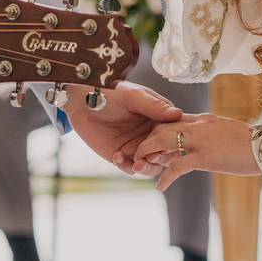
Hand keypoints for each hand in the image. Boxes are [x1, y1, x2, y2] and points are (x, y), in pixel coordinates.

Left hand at [60, 82, 182, 174]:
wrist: (83, 101)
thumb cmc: (111, 92)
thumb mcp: (133, 96)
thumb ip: (153, 106)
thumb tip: (177, 113)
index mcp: (161, 119)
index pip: (176, 135)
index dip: (174, 142)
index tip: (168, 144)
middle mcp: (152, 135)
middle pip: (167, 155)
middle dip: (161, 158)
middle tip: (151, 156)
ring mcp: (138, 147)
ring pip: (151, 166)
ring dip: (146, 168)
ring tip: (137, 164)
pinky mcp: (122, 156)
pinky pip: (129, 168)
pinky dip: (126, 165)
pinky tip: (117, 156)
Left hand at [132, 112, 259, 190]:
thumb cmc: (254, 145)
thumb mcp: (228, 132)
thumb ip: (211, 134)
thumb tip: (204, 143)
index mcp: (204, 119)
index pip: (171, 119)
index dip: (157, 130)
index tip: (151, 144)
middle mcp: (198, 125)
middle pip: (161, 126)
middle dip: (147, 140)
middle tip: (141, 156)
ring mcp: (200, 140)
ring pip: (162, 140)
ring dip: (147, 153)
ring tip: (140, 166)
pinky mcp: (205, 157)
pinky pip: (177, 166)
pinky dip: (165, 177)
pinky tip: (160, 187)